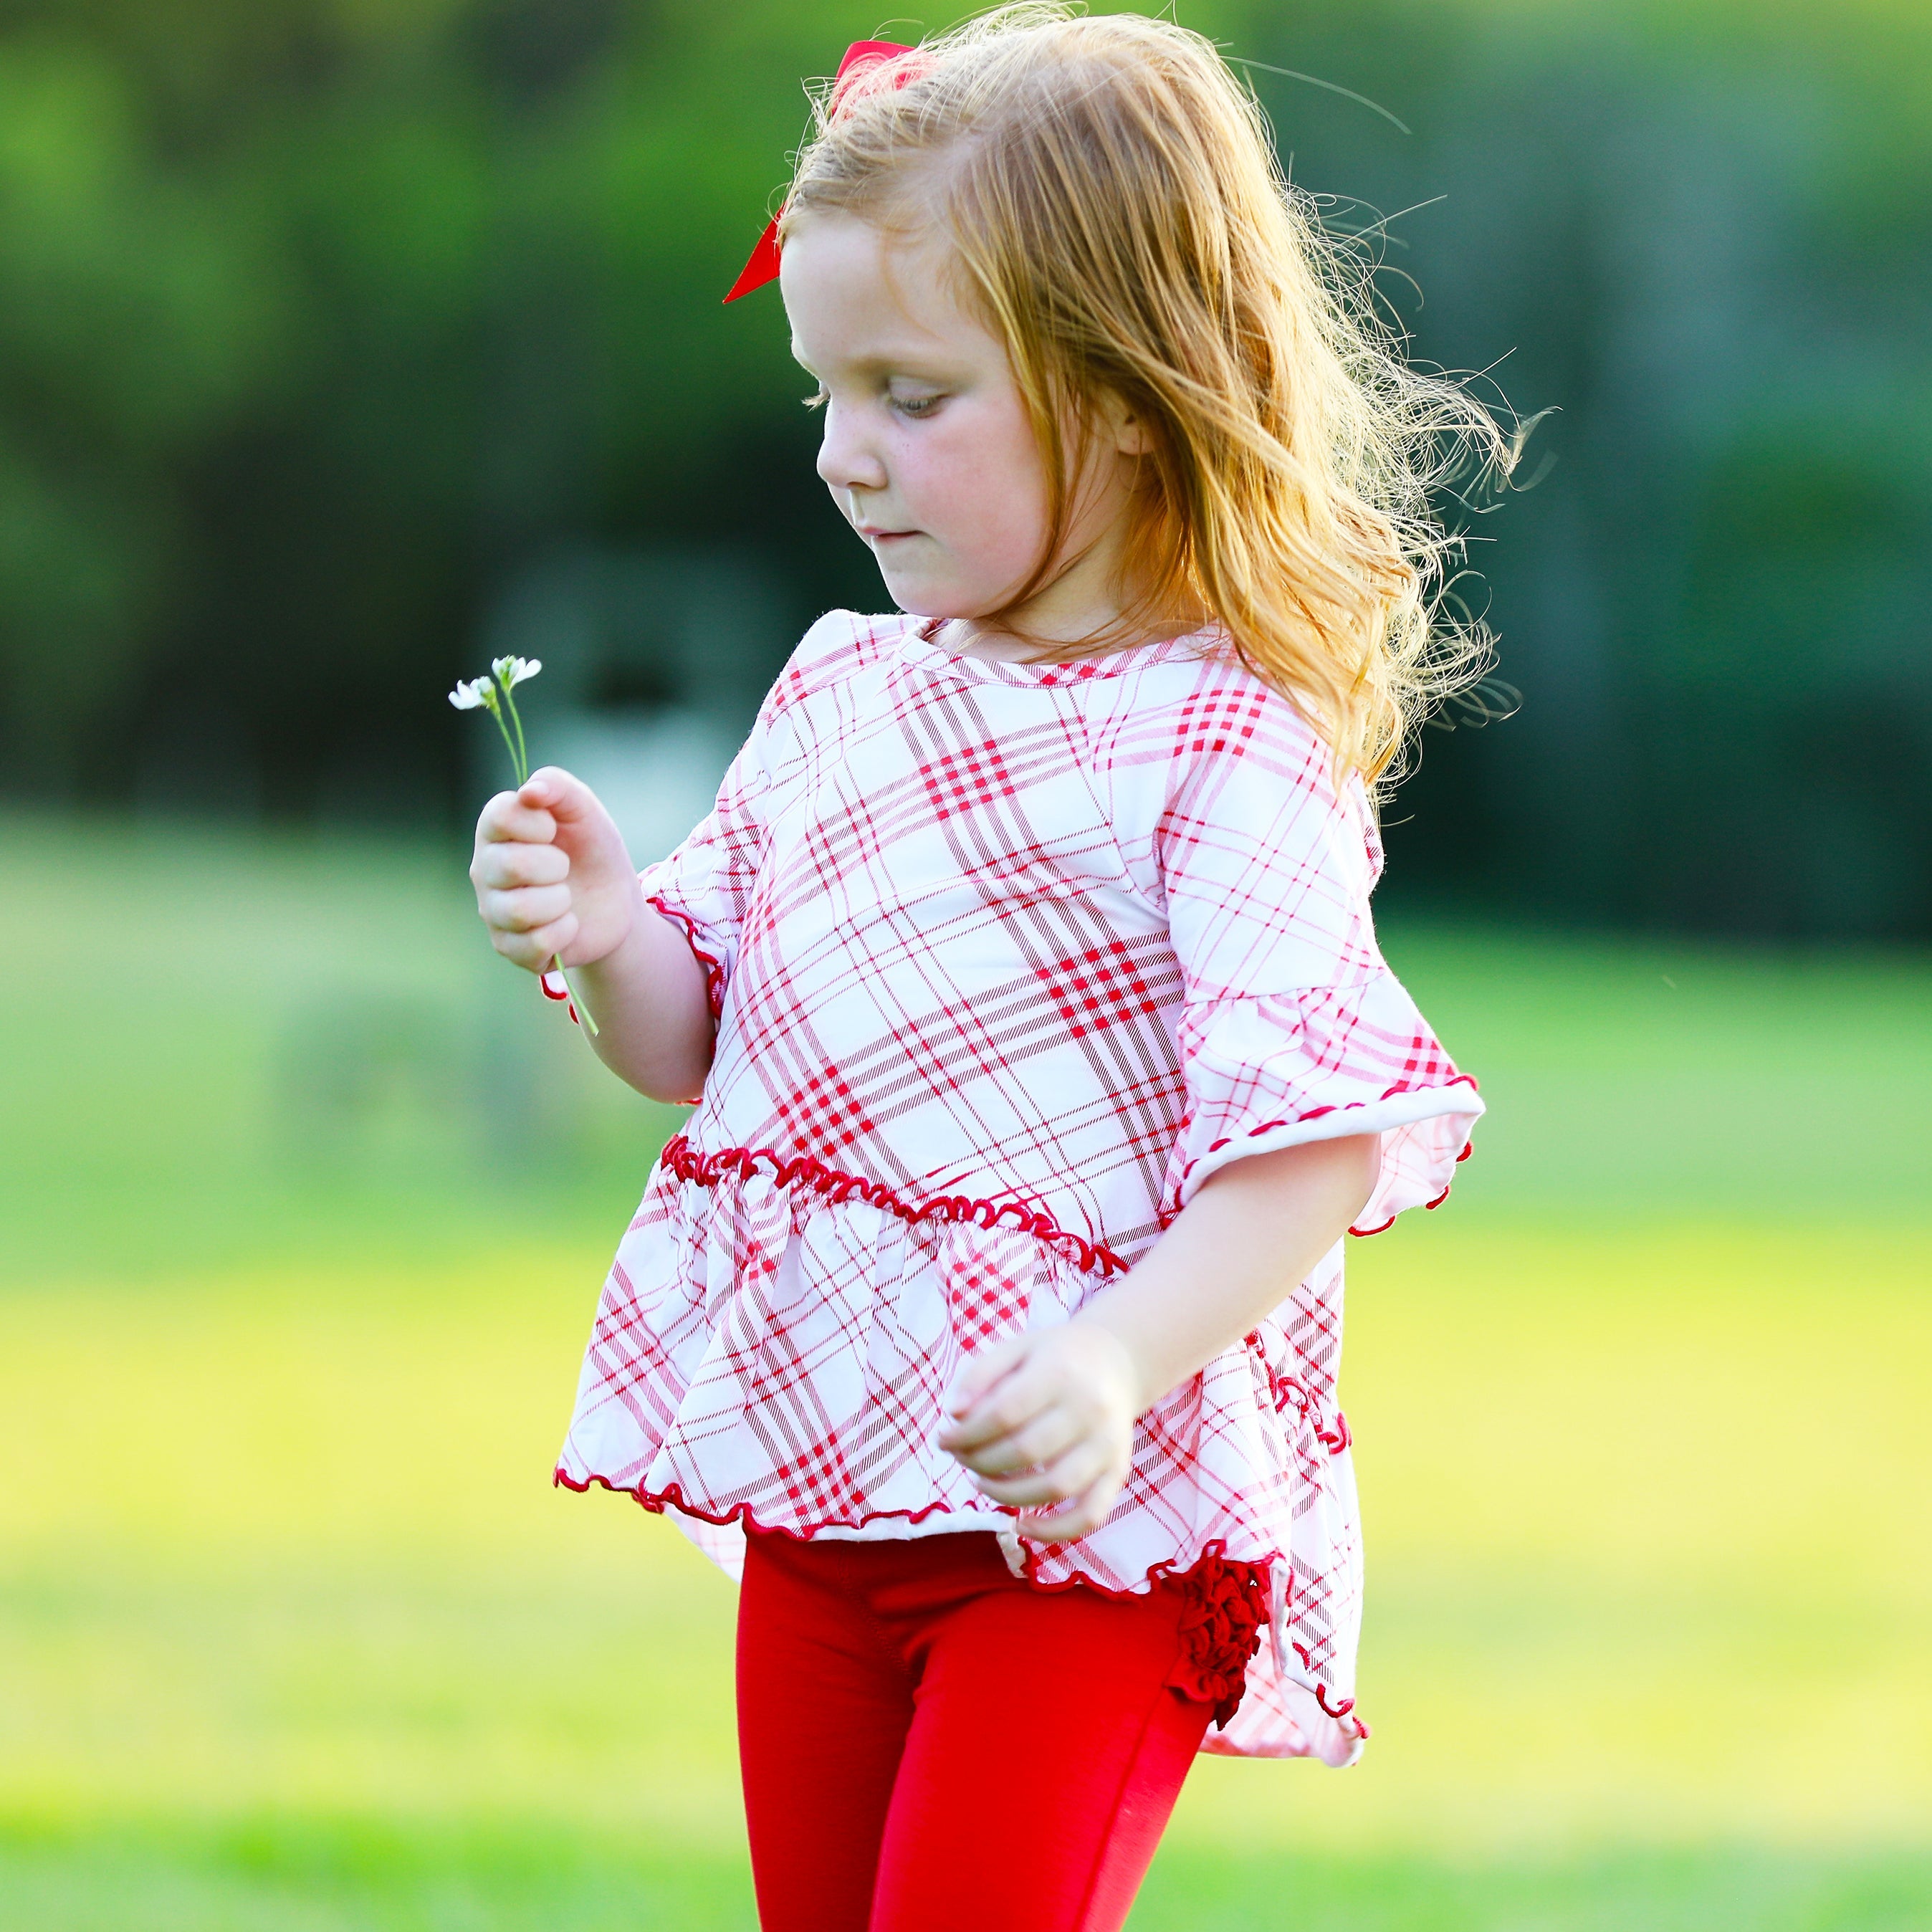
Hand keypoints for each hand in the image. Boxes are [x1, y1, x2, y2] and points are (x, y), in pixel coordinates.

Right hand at [469, 766, 639, 973]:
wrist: (615, 901)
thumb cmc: (591, 849)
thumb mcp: (585, 811)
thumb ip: (559, 787)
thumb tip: (530, 791)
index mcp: (495, 831)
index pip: (498, 817)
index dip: (537, 824)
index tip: (554, 830)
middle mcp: (484, 871)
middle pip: (510, 866)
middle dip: (555, 866)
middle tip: (564, 867)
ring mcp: (493, 911)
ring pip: (519, 910)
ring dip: (559, 902)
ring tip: (565, 897)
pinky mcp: (509, 947)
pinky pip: (534, 944)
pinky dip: (564, 932)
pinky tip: (567, 923)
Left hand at [936, 1320, 1143, 1543]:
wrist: (1117, 1361)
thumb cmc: (1056, 1356)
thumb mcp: (1017, 1347)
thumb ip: (981, 1374)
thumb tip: (954, 1415)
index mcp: (1060, 1374)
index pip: (1004, 1413)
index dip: (966, 1434)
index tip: (945, 1439)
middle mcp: (1090, 1409)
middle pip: (1025, 1451)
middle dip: (980, 1462)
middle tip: (961, 1458)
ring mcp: (1108, 1445)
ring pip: (1054, 1488)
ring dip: (1006, 1495)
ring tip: (982, 1482)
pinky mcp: (1118, 1472)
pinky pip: (1090, 1515)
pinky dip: (1055, 1531)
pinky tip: (1022, 1525)